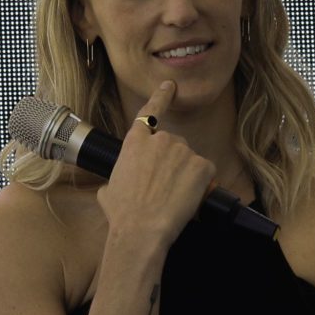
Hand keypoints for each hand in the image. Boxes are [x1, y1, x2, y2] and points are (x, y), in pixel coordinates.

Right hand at [97, 82, 216, 250]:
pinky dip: (202, 185)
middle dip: (173, 163)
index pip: (150, 112)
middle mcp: (161, 140)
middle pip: (174, 145)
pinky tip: (189, 198)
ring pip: (190, 160)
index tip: (170, 85)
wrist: (142, 228)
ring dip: (186, 175)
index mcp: (135, 142)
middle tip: (165, 189)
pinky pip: (206, 172)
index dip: (162, 96)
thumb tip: (113, 189)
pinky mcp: (202, 165)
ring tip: (174, 198)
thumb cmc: (123, 214)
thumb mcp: (108, 191)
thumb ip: (115, 180)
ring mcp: (183, 151)